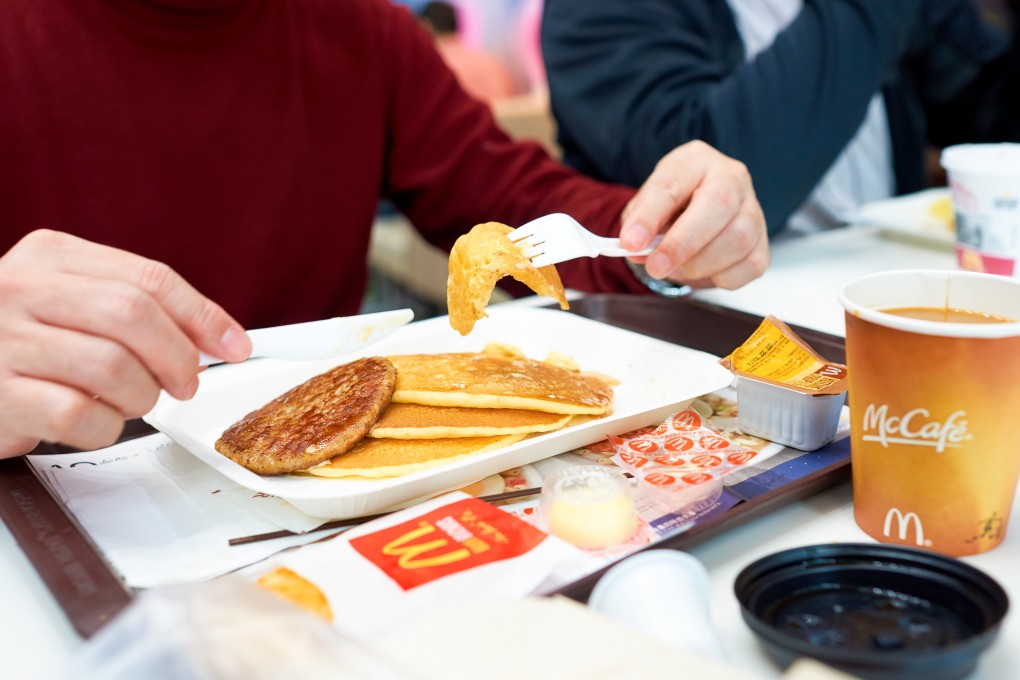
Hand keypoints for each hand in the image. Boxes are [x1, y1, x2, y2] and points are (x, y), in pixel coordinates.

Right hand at [0, 230, 250, 456]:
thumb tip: (219, 337)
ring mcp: (1, 339)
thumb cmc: (21, 342)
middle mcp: (20, 287)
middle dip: (177, 357)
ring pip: (110, 366)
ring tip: (131, 402)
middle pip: (132, 315)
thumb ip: (137, 309)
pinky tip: (94, 422)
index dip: (203, 317)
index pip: (149, 278)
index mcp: (51, 255)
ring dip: (140, 395)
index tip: (235, 346)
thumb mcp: (73, 304)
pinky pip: (76, 414)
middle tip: (185, 383)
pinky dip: (103, 427)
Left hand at [619, 140, 768, 289]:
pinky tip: (704, 271)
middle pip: (719, 205)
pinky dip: (722, 277)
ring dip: (700, 264)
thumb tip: (636, 250)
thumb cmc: (673, 206)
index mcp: (695, 161)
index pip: (672, 184)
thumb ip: (638, 225)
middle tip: (656, 266)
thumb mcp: (646, 206)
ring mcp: (753, 208)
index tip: (631, 242)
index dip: (649, 216)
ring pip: (739, 239)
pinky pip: (751, 265)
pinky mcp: (764, 241)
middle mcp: (731, 177)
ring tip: (677, 269)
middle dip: (683, 243)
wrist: (699, 210)